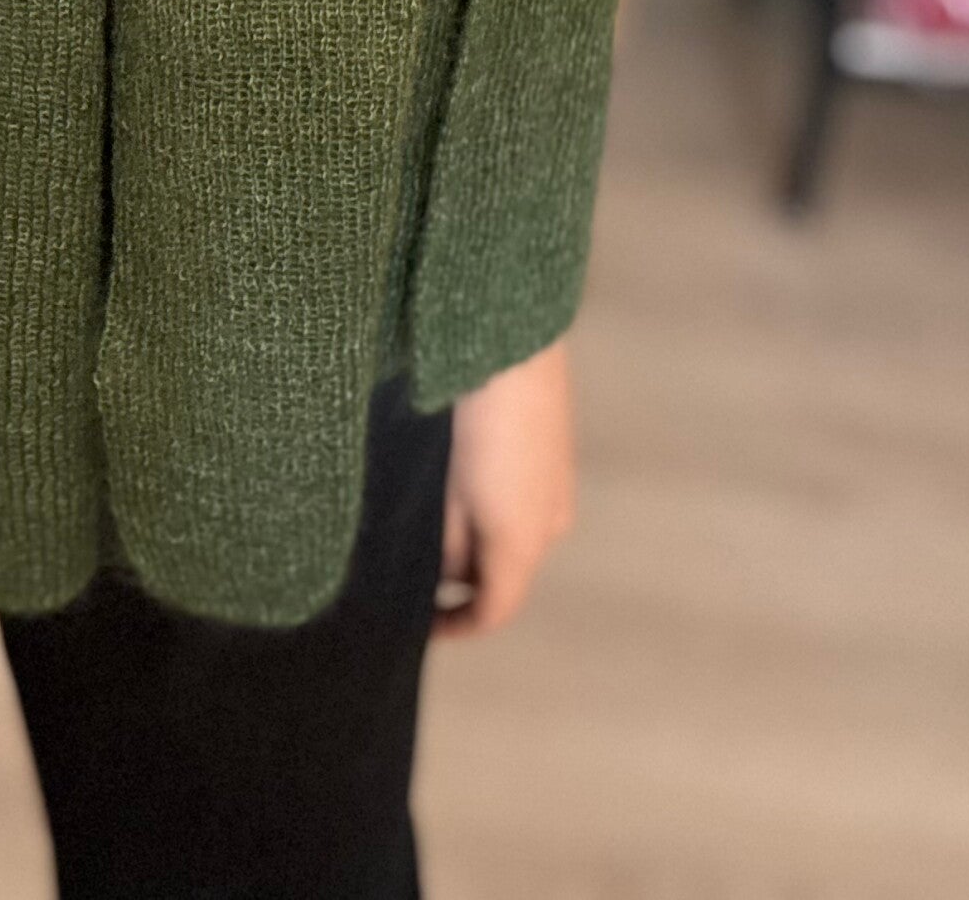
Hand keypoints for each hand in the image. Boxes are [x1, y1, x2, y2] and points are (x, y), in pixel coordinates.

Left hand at [435, 333, 575, 638]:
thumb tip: (442, 574)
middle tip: (410, 561)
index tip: (420, 625)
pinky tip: (458, 479)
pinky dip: (492, 509)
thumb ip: (444, 543)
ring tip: (427, 516)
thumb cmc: (471, 417)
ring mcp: (558, 488)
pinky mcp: (556, 455)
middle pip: (504, 574)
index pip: (494, 611)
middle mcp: (550, 524)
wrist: (511, 341)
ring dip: (476, 539)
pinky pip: (522, 503)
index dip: (457, 626)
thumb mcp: (445, 489)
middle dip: (460, 578)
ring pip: (512, 536)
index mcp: (522, 542)